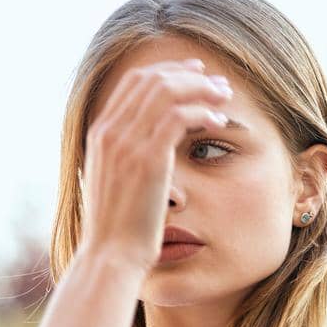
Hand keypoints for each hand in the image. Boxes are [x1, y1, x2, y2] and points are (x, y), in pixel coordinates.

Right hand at [77, 57, 234, 272]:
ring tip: (225, 97)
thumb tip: (148, 149)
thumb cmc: (118, 230)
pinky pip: (179, 118)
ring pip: (167, 92)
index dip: (167, 71)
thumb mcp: (116, 184)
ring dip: (201, 89)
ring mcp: (126, 143)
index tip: (194, 73)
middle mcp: (110, 132)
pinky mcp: (148, 159)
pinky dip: (202, 113)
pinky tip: (219, 121)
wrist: (111, 255)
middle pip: (151, 79)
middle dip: (188, 75)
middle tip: (218, 82)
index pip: (133, 83)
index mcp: (100, 134)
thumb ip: (126, 159)